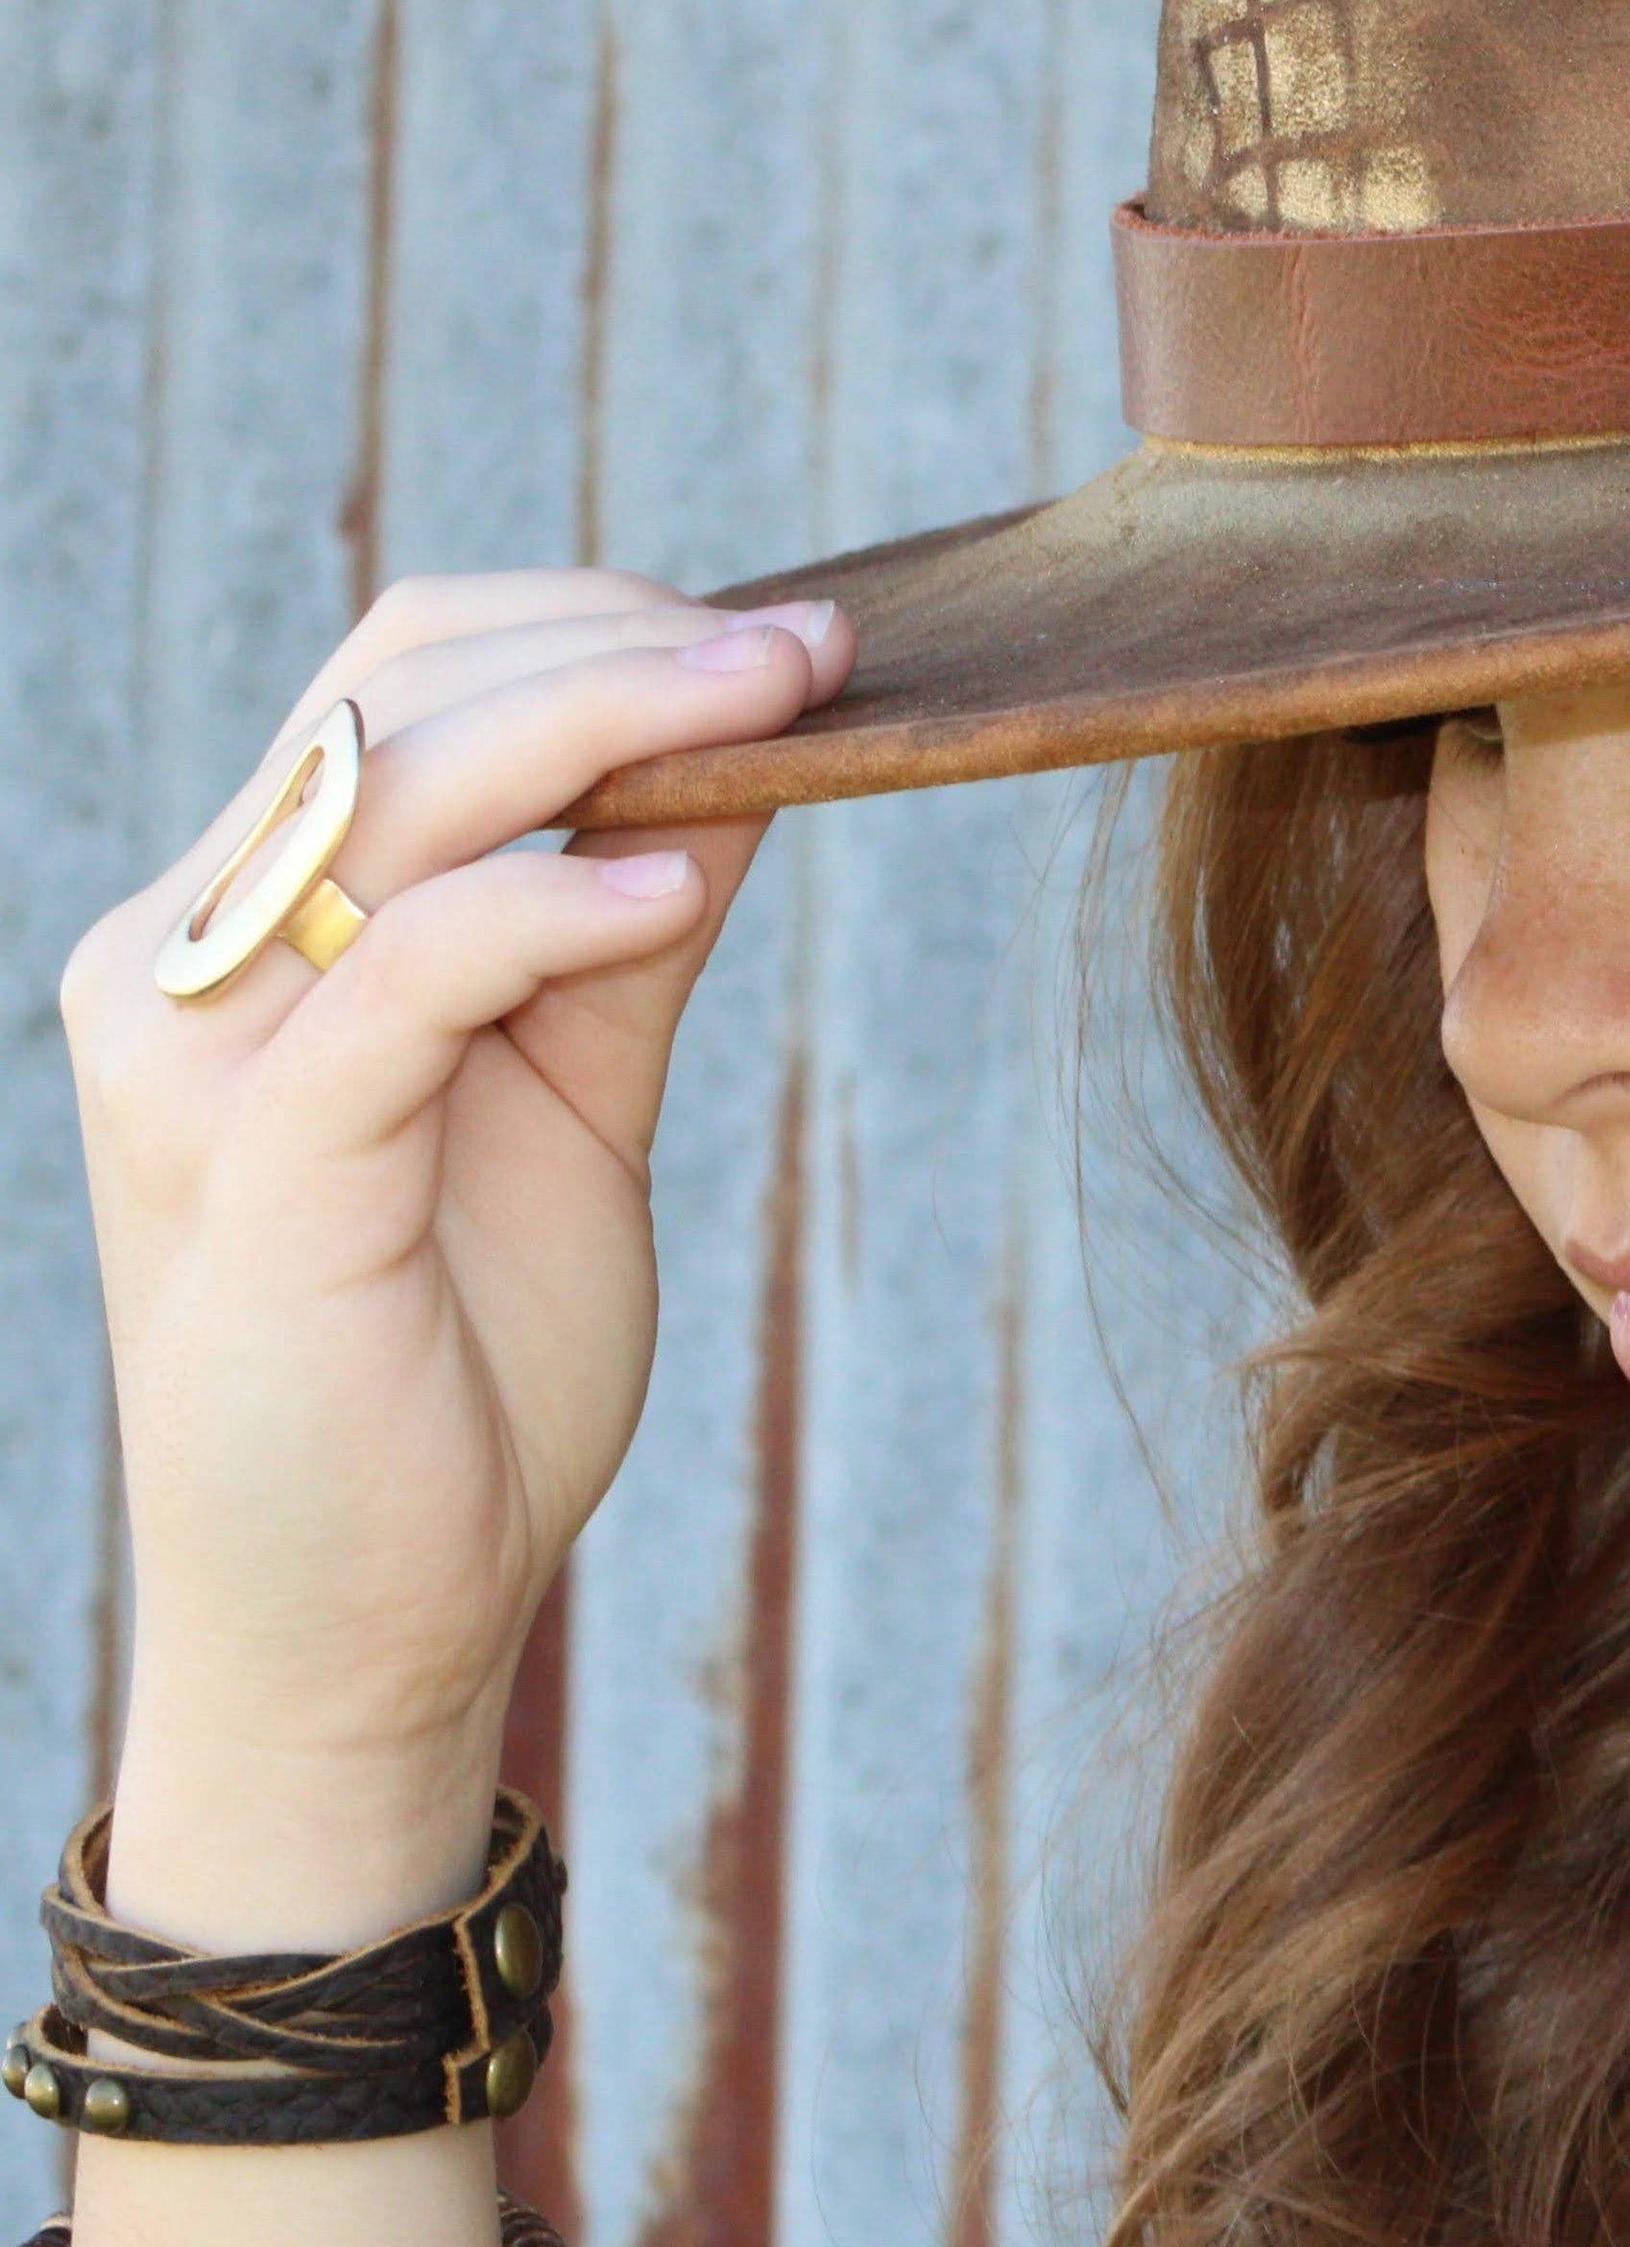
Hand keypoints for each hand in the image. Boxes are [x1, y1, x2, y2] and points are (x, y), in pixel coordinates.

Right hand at [62, 571, 849, 1933]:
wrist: (371, 1620)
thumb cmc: (463, 1370)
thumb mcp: (571, 1103)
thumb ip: (619, 942)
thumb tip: (732, 765)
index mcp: (251, 929)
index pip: (397, 684)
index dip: (589, 627)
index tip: (787, 638)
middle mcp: (190, 959)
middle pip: (398, 695)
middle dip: (624, 642)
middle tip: (821, 645)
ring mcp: (206, 1055)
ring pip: (400, 791)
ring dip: (616, 715)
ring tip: (794, 701)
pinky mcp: (258, 1163)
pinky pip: (405, 970)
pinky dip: (553, 904)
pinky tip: (684, 880)